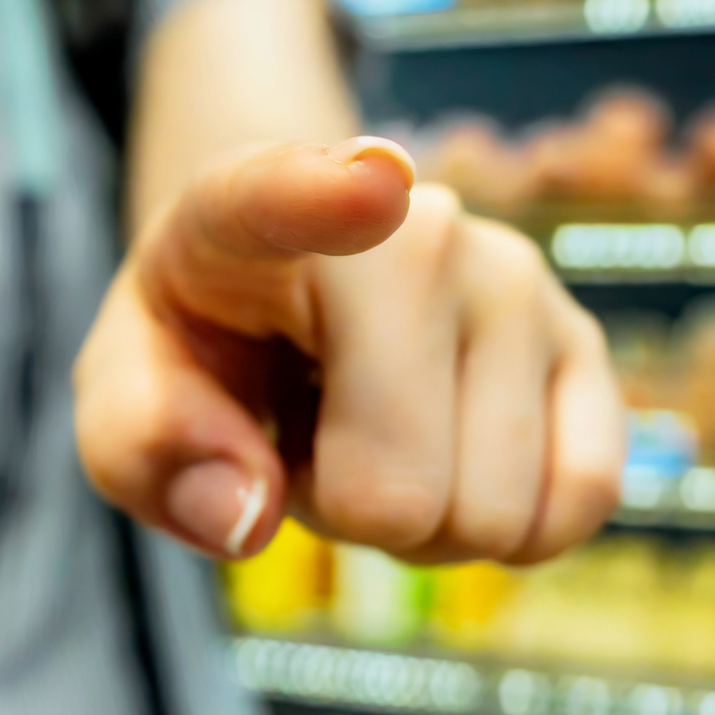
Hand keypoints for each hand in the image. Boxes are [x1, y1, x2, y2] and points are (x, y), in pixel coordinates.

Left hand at [73, 138, 623, 563]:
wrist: (313, 288)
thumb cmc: (219, 342)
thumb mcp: (130, 396)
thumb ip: (148, 452)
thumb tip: (249, 516)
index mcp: (257, 211)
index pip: (285, 195)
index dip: (323, 195)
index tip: (371, 182)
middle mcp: (418, 227)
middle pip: (395, 492)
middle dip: (345, 515)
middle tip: (318, 438)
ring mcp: (517, 275)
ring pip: (490, 515)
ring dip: (425, 523)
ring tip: (384, 437)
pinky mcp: (583, 335)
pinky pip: (584, 497)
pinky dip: (514, 531)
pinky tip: (463, 467)